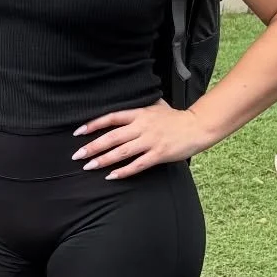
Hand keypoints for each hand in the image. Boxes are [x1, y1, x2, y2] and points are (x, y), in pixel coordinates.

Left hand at [73, 101, 211, 179]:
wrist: (198, 126)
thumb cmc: (176, 117)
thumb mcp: (156, 106)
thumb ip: (139, 107)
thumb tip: (125, 99)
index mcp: (139, 114)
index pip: (111, 118)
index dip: (93, 125)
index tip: (77, 132)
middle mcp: (142, 127)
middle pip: (112, 137)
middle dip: (92, 147)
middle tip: (77, 156)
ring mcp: (151, 141)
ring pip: (122, 152)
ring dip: (103, 160)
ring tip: (88, 166)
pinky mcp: (160, 154)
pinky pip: (138, 164)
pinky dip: (124, 171)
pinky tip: (111, 176)